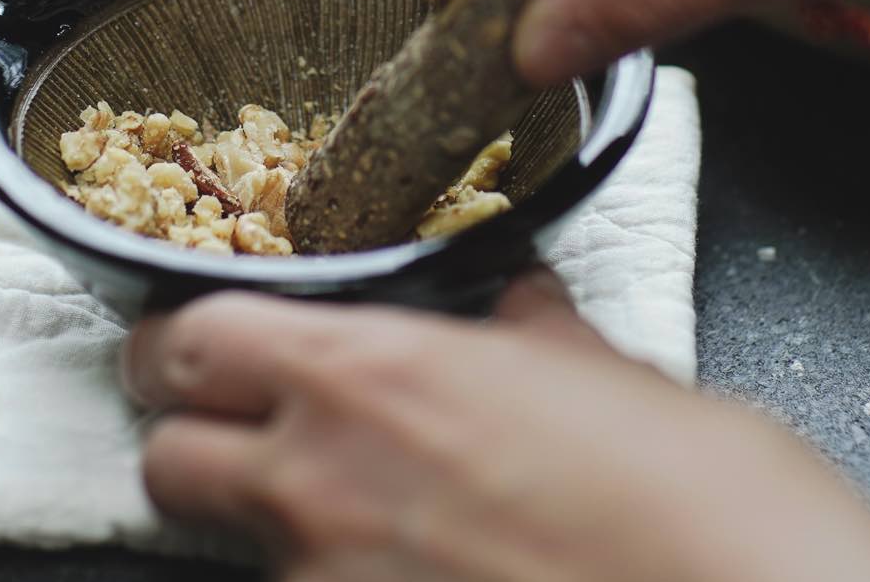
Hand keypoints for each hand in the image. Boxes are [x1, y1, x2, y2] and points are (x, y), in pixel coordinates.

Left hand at [124, 272, 869, 581]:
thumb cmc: (705, 505)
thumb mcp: (619, 381)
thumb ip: (536, 341)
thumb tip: (522, 314)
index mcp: (375, 376)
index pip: (192, 338)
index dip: (185, 339)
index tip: (203, 343)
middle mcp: (326, 486)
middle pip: (164, 459)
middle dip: (189, 438)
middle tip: (244, 428)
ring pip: (236, 552)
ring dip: (273, 528)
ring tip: (366, 517)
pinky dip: (346, 581)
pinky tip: (421, 572)